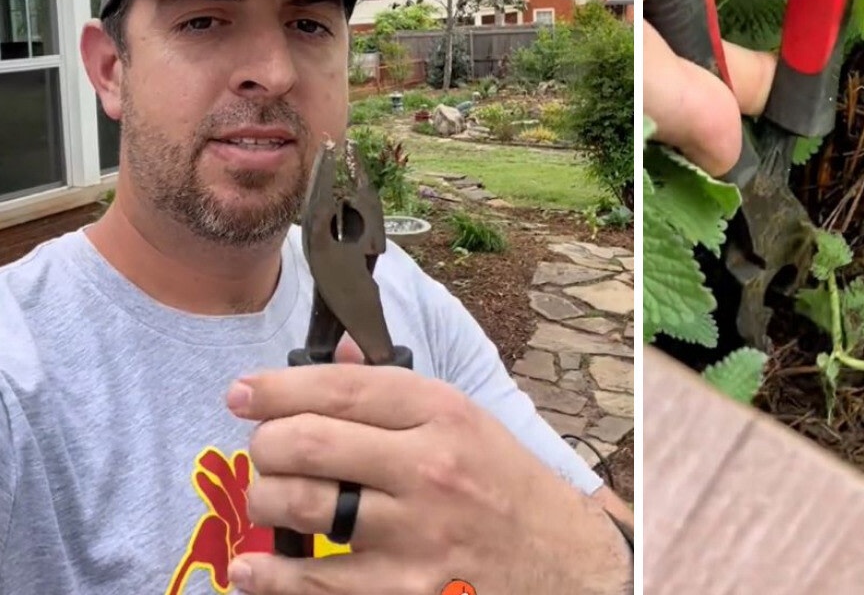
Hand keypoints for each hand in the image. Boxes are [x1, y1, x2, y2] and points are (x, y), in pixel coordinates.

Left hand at [227, 338, 627, 594]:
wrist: (556, 557)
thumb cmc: (501, 482)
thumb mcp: (466, 420)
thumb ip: (396, 392)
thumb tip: (335, 356)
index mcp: (443, 414)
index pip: (342, 389)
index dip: (277, 388)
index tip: (242, 393)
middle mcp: (427, 467)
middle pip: (306, 443)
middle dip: (266, 445)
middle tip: (266, 451)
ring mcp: (414, 532)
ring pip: (299, 506)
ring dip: (264, 501)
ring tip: (269, 499)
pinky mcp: (402, 588)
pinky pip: (314, 583)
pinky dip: (268, 577)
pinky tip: (250, 568)